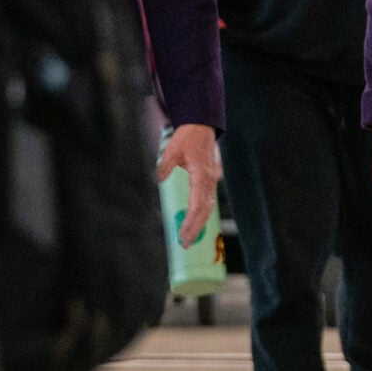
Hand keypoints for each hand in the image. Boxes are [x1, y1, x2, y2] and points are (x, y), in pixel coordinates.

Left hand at [155, 123, 220, 245]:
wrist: (202, 126)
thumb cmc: (187, 138)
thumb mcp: (171, 150)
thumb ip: (164, 166)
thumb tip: (159, 180)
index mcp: (202, 175)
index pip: (197, 205)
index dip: (191, 222)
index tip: (182, 234)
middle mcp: (210, 181)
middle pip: (205, 211)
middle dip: (195, 229)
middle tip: (185, 244)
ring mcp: (212, 181)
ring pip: (208, 208)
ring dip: (199, 224)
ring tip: (188, 238)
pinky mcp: (210, 180)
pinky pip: (207, 201)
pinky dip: (201, 214)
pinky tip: (194, 223)